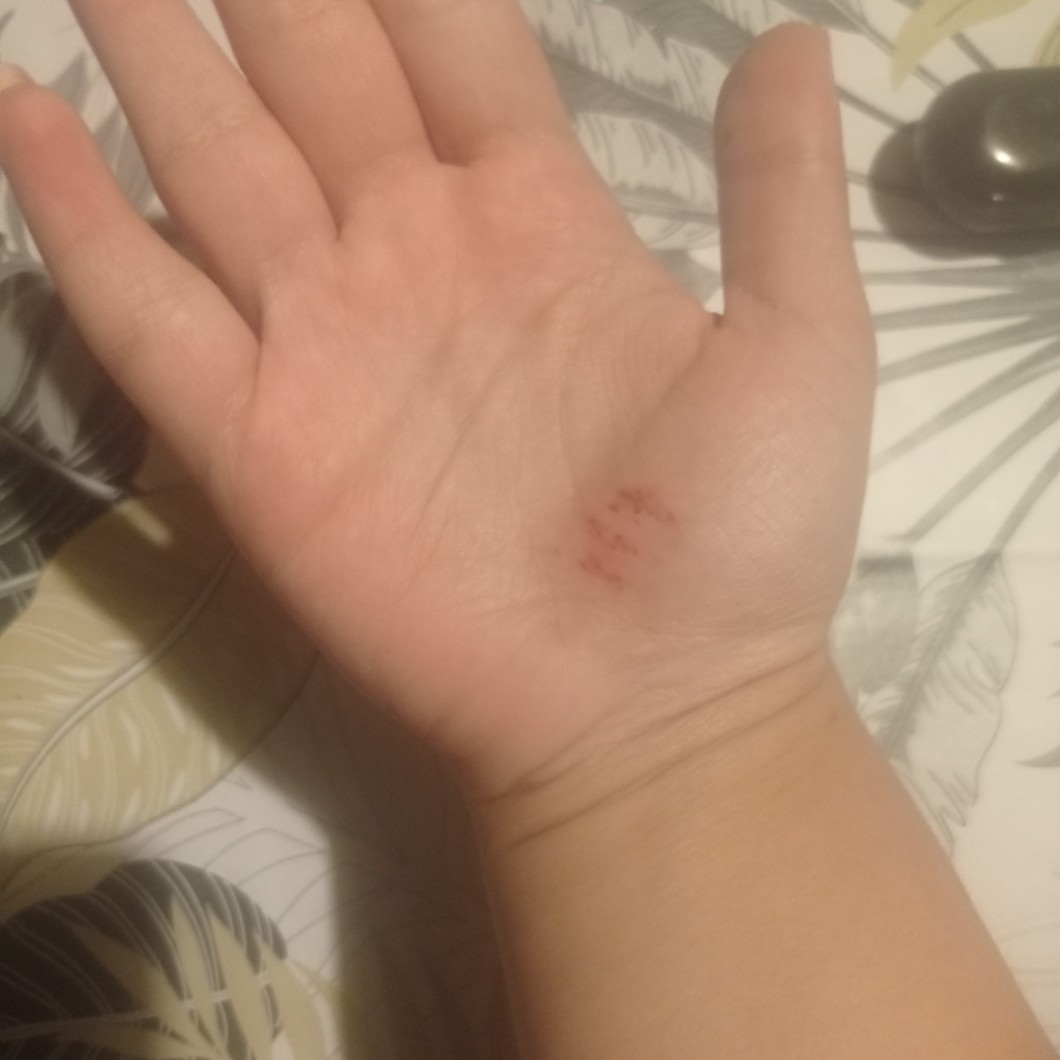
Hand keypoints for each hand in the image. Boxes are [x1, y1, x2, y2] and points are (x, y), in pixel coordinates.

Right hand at [0, 3, 872, 795]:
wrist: (653, 698)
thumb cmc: (739, 533)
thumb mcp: (802, 345)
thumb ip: (780, 193)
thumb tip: (792, 44)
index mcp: (539, 218)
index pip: (448, 44)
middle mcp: (416, 255)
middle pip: (314, 77)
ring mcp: (326, 344)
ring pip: (212, 165)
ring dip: (151, 60)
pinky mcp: (257, 443)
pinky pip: (146, 312)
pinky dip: (77, 221)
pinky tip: (26, 115)